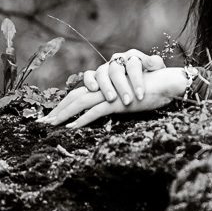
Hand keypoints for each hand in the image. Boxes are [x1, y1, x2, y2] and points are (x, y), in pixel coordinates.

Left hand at [37, 66, 186, 128]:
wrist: (169, 83)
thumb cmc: (153, 90)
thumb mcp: (129, 97)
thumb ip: (116, 101)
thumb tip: (101, 112)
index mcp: (106, 84)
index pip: (79, 93)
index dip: (64, 104)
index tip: (52, 116)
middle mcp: (105, 86)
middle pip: (75, 96)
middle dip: (58, 110)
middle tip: (42, 123)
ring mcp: (111, 92)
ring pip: (81, 101)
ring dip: (64, 114)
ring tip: (52, 126)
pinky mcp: (119, 101)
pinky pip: (96, 110)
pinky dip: (82, 119)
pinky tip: (72, 127)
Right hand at [83, 48, 165, 104]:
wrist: (143, 82)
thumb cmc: (150, 78)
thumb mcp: (156, 71)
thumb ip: (155, 64)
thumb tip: (150, 61)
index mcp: (133, 56)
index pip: (133, 65)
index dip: (137, 80)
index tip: (140, 95)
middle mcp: (118, 60)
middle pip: (116, 70)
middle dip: (122, 86)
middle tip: (128, 100)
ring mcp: (106, 67)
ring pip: (102, 73)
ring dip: (106, 86)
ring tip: (112, 98)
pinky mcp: (95, 75)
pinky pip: (88, 75)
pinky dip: (89, 81)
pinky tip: (93, 90)